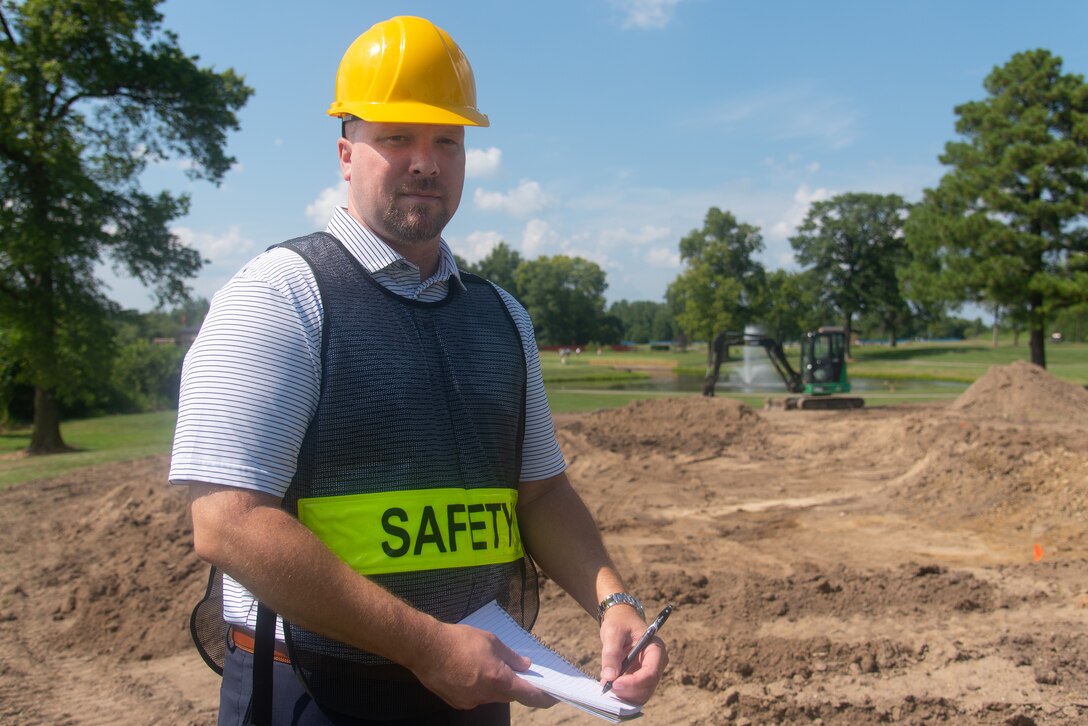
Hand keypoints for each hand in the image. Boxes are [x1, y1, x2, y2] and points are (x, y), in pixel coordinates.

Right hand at [408, 622, 557, 709]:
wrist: (425, 648)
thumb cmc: (458, 640)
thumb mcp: (490, 641)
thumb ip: (510, 656)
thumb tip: (525, 666)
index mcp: (497, 679)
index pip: (528, 695)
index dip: (543, 697)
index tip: (553, 696)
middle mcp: (486, 695)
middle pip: (509, 695)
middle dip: (514, 685)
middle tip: (517, 672)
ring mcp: (470, 701)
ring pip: (491, 696)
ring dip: (494, 684)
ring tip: (484, 664)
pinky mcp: (458, 702)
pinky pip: (475, 697)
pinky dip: (478, 686)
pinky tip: (469, 671)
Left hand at [599, 606, 667, 703]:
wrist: (621, 621)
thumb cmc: (619, 623)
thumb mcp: (613, 632)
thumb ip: (611, 653)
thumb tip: (609, 676)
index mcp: (655, 649)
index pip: (651, 672)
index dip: (634, 682)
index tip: (615, 683)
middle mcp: (656, 663)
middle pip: (647, 687)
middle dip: (627, 691)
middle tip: (607, 686)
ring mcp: (649, 673)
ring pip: (641, 694)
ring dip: (624, 695)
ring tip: (606, 684)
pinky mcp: (640, 679)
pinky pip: (634, 693)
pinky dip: (621, 694)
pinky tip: (609, 685)